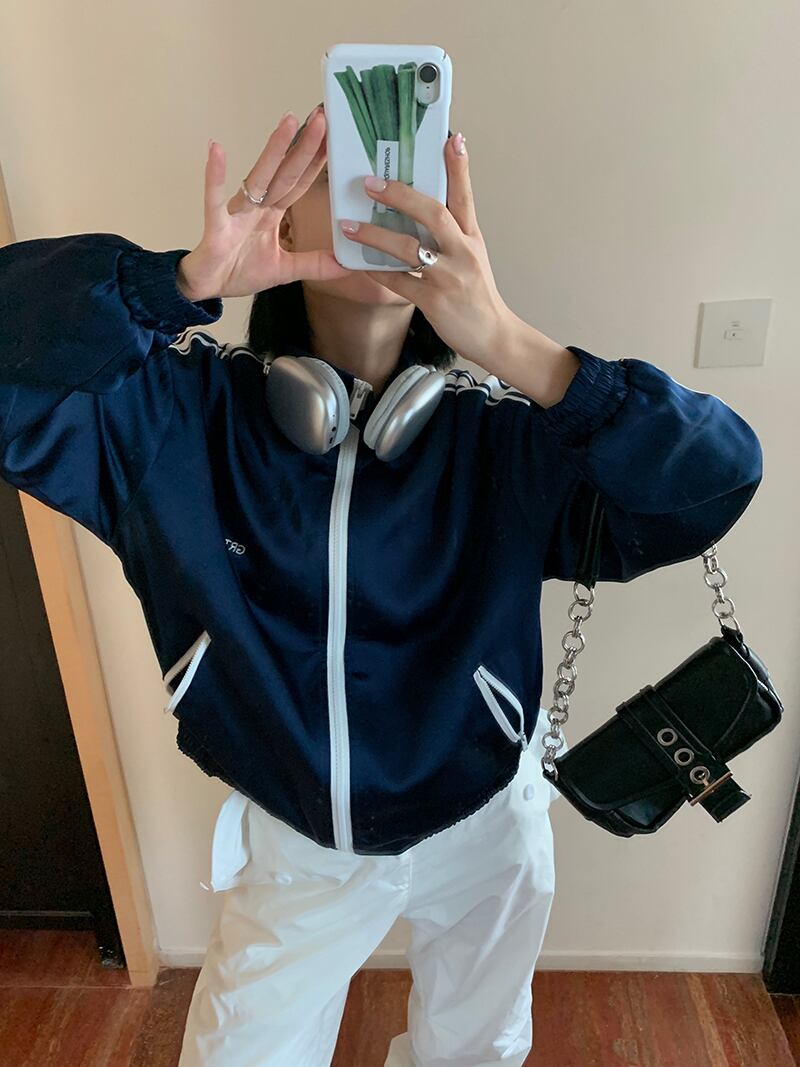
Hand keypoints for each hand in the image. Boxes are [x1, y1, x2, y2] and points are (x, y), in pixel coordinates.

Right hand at [177, 107, 351, 300]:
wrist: (206, 286)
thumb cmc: (239, 271)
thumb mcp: (284, 270)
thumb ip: (313, 265)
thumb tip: (345, 266)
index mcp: (272, 214)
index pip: (299, 183)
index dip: (316, 162)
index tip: (333, 137)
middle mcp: (256, 207)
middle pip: (285, 173)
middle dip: (304, 147)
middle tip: (322, 117)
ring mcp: (236, 213)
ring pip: (259, 178)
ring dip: (273, 150)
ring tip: (289, 122)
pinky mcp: (216, 226)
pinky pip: (214, 199)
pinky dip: (214, 176)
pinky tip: (217, 150)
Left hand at [338, 133, 512, 366]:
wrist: (493, 336)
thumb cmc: (477, 295)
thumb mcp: (473, 257)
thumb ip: (453, 233)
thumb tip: (426, 209)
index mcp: (472, 237)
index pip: (465, 195)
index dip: (458, 167)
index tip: (451, 139)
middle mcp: (462, 252)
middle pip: (433, 213)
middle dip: (400, 195)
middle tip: (371, 183)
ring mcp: (448, 276)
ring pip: (409, 248)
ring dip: (375, 234)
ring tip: (348, 225)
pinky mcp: (434, 300)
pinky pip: (399, 282)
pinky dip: (376, 271)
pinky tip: (357, 263)